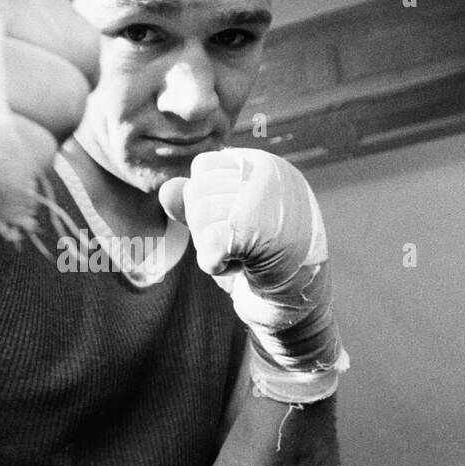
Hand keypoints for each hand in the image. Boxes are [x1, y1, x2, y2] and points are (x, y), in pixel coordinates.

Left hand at [160, 148, 346, 393]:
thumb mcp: (225, 225)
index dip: (203, 200)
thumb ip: (196, 203)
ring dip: (211, 248)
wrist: (298, 301)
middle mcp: (271, 176)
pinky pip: (208, 244)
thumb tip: (165, 190)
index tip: (232, 223)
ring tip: (244, 256)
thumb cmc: (261, 260)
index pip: (203, 166)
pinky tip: (240, 269)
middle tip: (239, 245)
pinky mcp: (262, 234)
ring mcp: (269, 203)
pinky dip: (215, 265)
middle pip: (198, 191)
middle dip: (205, 226)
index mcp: (266, 164)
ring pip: (200, 217)